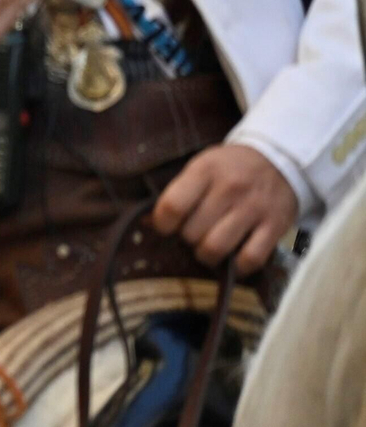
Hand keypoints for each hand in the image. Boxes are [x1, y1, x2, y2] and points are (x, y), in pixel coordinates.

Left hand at [153, 144, 298, 275]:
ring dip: (206, 255)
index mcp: (205, 170)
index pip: (173, 206)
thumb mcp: (200, 168)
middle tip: (193, 233)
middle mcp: (230, 189)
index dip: (162, 224)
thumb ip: (177, 193)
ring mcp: (254, 209)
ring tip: (208, 247)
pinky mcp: (276, 226)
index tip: (165, 227)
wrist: (279, 159)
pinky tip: (232, 260)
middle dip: (187, 239)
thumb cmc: (230, 167)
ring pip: (216, 248)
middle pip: (193, 232)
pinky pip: (250, 259)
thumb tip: (147, 223)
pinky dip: (237, 267)